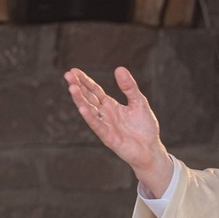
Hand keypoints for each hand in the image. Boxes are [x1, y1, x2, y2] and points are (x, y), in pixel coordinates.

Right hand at [64, 66, 172, 193]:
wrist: (151, 149)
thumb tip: (119, 68)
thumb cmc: (144, 127)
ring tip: (72, 88)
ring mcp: (105, 125)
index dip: (85, 81)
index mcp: (111, 106)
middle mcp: (105, 114)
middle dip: (78, 87)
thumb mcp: (139, 102)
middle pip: (89, 98)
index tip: (73, 71)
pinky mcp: (108, 137)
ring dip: (80, 100)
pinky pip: (98, 125)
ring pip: (89, 111)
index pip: (95, 91)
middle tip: (67, 75)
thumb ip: (129, 87)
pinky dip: (90, 117)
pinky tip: (82, 108)